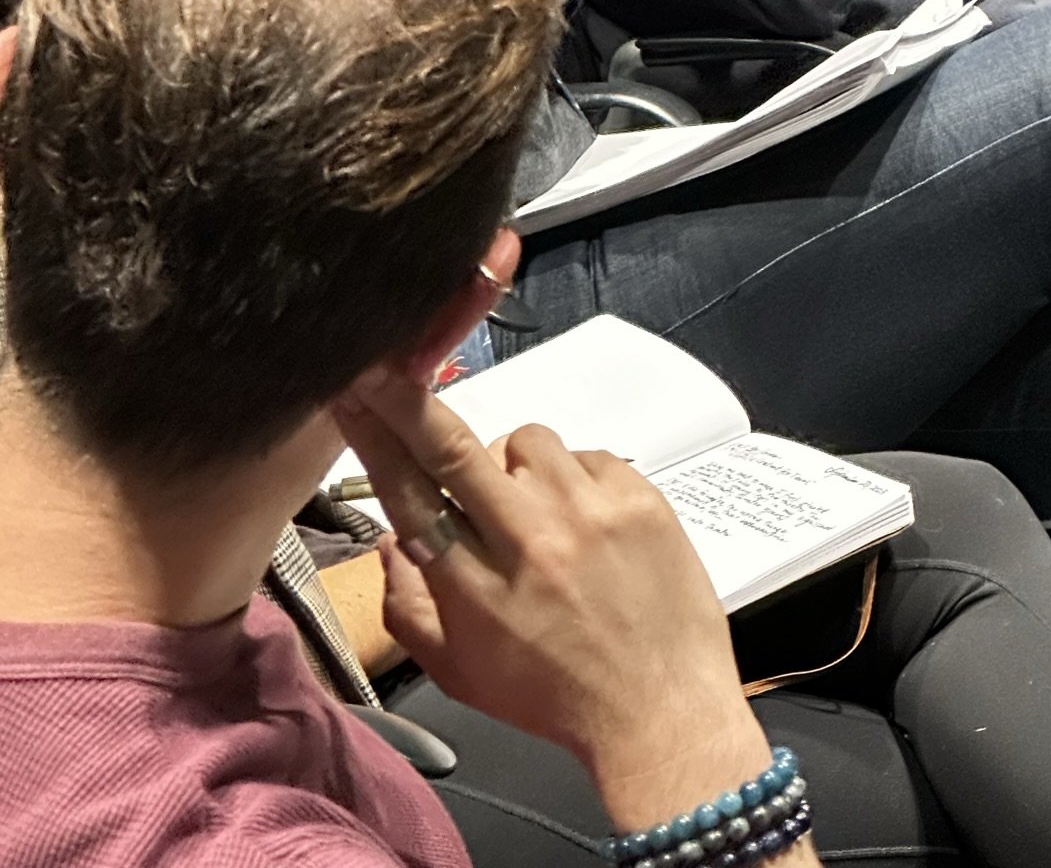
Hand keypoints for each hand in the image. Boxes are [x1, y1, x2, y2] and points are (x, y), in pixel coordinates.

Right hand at [333, 370, 777, 833]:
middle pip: (456, 448)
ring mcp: (588, 512)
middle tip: (390, 372)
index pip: (410, 493)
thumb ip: (410, 607)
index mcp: (475, 588)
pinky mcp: (638, 498)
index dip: (376, 436)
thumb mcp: (462, 673)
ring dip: (514, 464)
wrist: (661, 710)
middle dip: (412, 403)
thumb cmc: (556, 697)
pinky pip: (585, 453)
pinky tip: (581, 521)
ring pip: (527, 441)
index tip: (357, 392)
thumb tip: (390, 541)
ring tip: (531, 509)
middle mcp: (528, 541)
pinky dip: (574, 477)